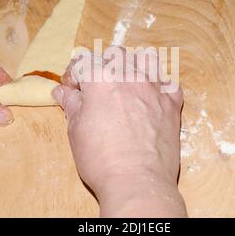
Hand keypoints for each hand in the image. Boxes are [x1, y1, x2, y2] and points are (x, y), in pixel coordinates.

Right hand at [52, 46, 186, 216]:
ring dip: (132, 65)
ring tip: (125, 83)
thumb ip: (71, 104)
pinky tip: (149, 97)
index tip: (71, 89)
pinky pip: (168, 82)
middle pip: (114, 54)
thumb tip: (62, 92)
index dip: (72, 75)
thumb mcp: (76, 130)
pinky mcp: (172, 104)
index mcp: (101, 78)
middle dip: (101, 65)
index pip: (83, 61)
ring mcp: (154, 88)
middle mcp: (130, 75)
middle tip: (96, 87)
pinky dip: (158, 85)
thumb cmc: (101, 159)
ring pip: (145, 59)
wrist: (136, 181)